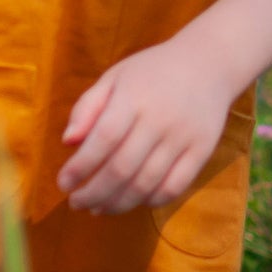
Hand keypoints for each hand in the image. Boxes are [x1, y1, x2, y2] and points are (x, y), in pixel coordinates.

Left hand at [56, 41, 234, 215]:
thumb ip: (88, 107)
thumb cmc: (152, 71)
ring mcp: (183, 138)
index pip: (103, 139)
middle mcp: (159, 119)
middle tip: (76, 203)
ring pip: (146, 183)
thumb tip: (67, 142)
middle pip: (122, 168)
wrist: (208, 63)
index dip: (80, 166)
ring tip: (98, 208)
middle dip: (94, 192)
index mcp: (133, 97)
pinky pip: (174, 187)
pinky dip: (150, 201)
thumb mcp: (115, 77)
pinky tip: (133, 201)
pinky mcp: (202, 151)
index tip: (63, 184)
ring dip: (118, 203)